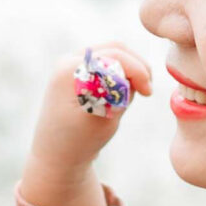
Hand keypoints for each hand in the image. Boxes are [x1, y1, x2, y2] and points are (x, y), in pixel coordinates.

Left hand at [19, 41, 151, 205]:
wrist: (56, 156)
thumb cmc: (78, 142)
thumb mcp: (104, 119)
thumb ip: (120, 94)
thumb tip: (134, 75)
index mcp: (69, 70)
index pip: (114, 56)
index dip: (138, 70)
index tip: (148, 93)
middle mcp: (68, 61)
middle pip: (115, 49)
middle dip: (137, 67)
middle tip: (148, 91)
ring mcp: (72, 64)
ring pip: (114, 54)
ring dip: (131, 70)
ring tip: (138, 93)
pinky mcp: (79, 73)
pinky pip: (107, 64)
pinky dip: (122, 74)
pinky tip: (125, 94)